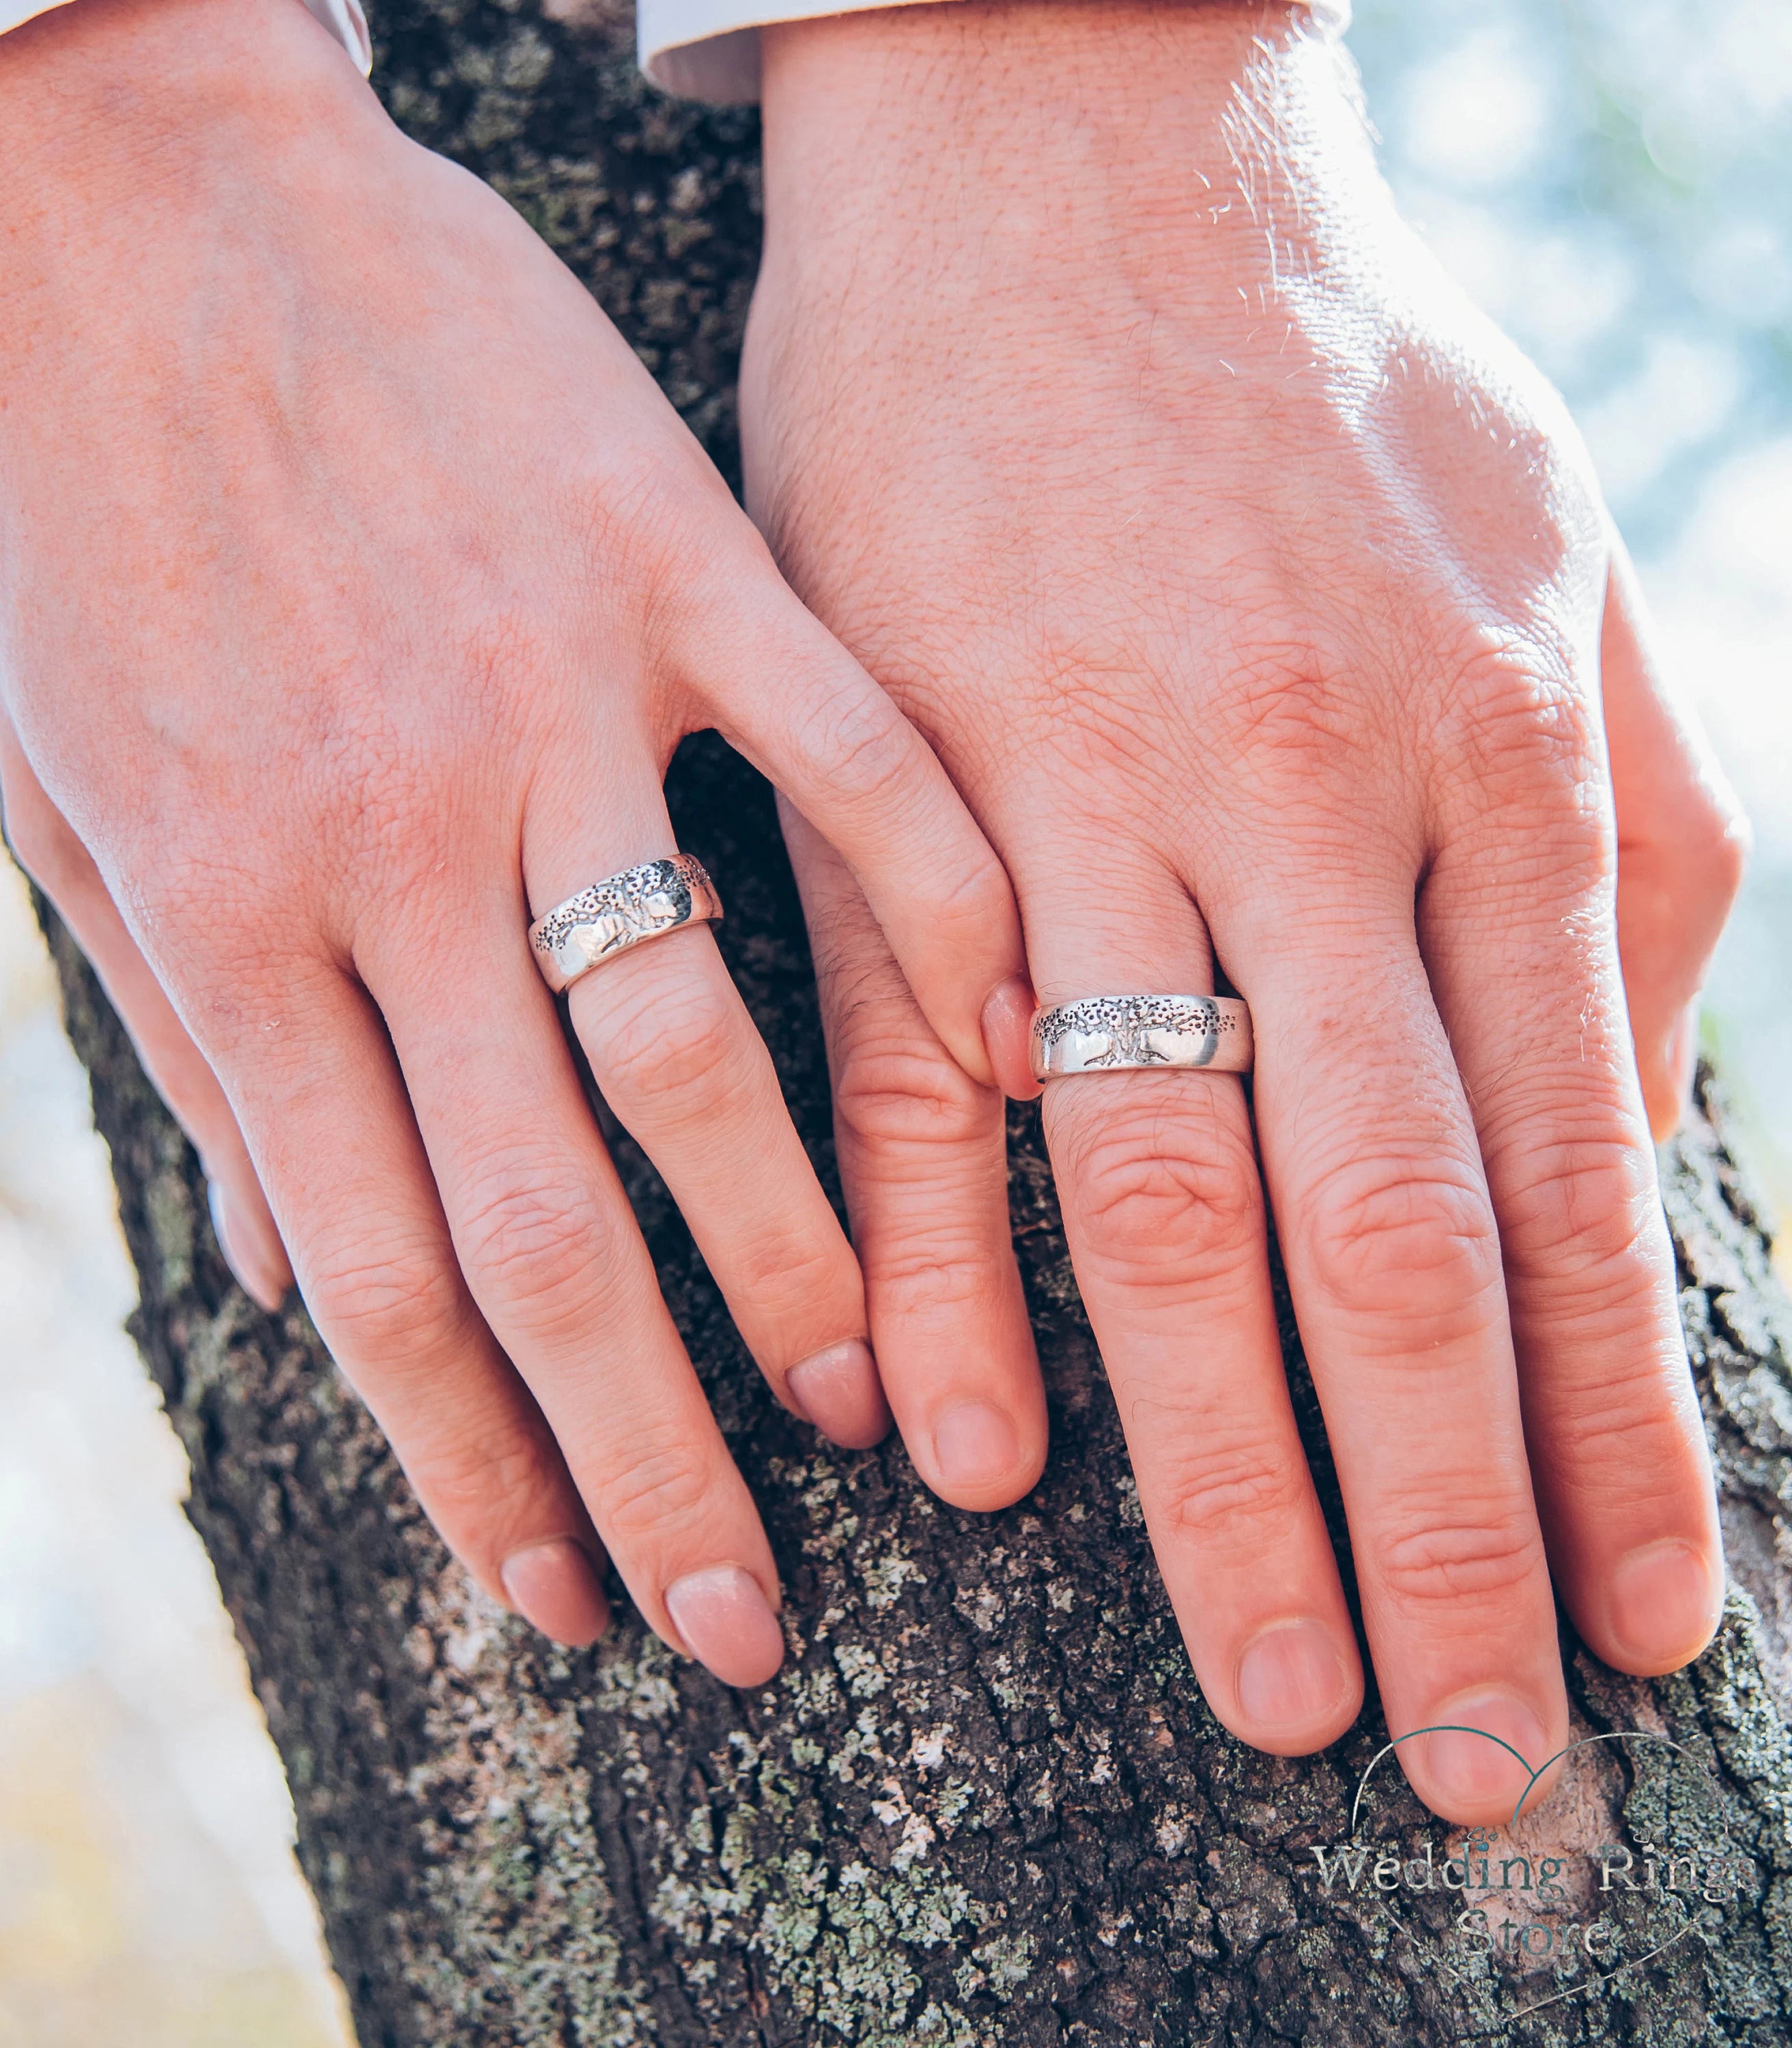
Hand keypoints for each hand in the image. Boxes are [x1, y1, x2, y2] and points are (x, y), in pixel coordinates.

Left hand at [0, 0, 1026, 1685]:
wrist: (113, 191)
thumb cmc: (74, 503)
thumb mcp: (72, 802)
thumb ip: (195, 1045)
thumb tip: (286, 1271)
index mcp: (235, 920)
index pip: (375, 1275)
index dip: (480, 1466)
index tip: (577, 1604)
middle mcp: (395, 848)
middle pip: (543, 1221)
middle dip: (647, 1448)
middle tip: (749, 1611)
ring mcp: (545, 703)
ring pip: (697, 1039)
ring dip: (792, 1247)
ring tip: (865, 1401)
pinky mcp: (668, 561)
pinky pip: (846, 767)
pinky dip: (941, 911)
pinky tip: (1018, 1053)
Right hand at [744, 0, 1744, 1817]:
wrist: (1064, 137)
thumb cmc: (1334, 371)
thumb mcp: (1568, 564)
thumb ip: (1638, 848)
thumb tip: (1635, 1134)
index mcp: (1495, 760)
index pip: (1571, 1173)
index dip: (1616, 1425)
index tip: (1643, 1630)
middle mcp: (1304, 805)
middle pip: (1386, 1239)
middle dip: (1440, 1523)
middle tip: (1462, 1752)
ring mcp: (1085, 794)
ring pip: (1162, 1196)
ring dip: (1212, 1468)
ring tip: (1270, 1679)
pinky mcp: (898, 776)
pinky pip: (914, 1065)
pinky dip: (934, 1268)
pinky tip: (963, 1452)